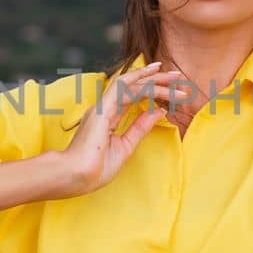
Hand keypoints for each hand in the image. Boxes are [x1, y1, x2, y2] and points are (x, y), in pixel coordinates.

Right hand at [57, 62, 182, 196]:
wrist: (75, 177)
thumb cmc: (94, 168)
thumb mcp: (125, 146)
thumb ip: (140, 127)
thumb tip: (159, 111)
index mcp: (106, 116)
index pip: (130, 95)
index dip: (149, 87)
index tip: (169, 85)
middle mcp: (103, 107)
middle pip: (132, 85)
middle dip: (155, 78)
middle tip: (177, 75)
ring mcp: (101, 107)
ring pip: (130, 84)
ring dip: (153, 79)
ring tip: (174, 77)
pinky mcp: (102, 110)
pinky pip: (124, 90)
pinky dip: (141, 84)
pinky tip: (157, 83)